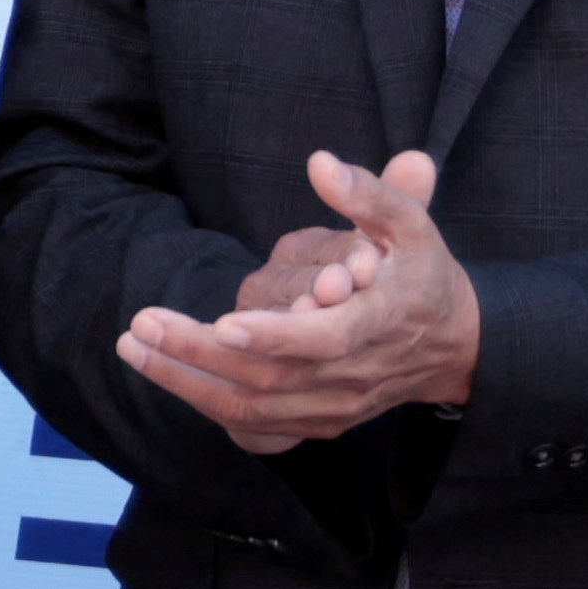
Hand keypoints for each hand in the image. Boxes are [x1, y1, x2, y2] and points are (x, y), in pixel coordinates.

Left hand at [120, 150, 479, 448]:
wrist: (454, 347)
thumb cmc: (421, 274)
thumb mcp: (412, 227)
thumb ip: (371, 194)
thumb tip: (320, 163)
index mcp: (381, 321)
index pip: (327, 338)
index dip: (276, 334)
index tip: (224, 321)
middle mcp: (355, 373)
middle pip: (269, 377)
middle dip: (198, 353)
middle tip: (140, 324)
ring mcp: (335, 405)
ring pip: (252, 408)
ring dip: (186, 381)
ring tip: (133, 347)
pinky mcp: (318, 423)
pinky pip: (253, 425)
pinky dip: (204, 402)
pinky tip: (164, 372)